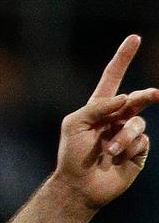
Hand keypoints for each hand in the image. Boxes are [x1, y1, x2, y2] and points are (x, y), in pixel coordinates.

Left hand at [53, 35, 158, 209]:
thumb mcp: (75, 124)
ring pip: (138, 122)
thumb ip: (97, 107)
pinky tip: (117, 158)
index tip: (134, 38)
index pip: (113, 78)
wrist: (79, 185)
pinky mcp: (138, 151)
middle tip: (154, 94)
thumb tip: (125, 98)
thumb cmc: (72, 155)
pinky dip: (130, 147)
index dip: (123, 58)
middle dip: (146, 95)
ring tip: (109, 151)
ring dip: (124, 136)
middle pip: (137, 98)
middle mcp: (116, 118)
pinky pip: (142, 140)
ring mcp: (128, 134)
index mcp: (98, 109)